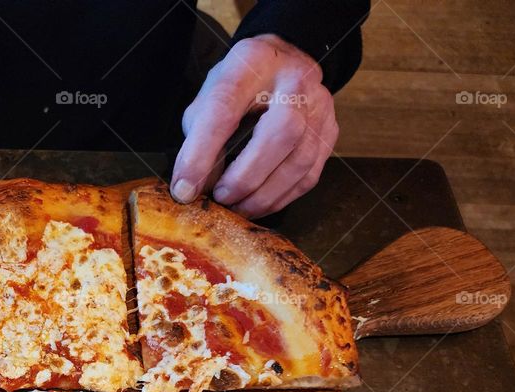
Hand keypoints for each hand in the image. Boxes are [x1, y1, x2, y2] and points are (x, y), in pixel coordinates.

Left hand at [170, 34, 337, 217]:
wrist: (283, 64)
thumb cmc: (240, 85)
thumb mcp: (209, 98)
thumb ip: (197, 139)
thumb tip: (193, 188)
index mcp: (252, 62)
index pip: (225, 108)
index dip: (201, 153)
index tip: (184, 187)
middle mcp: (295, 80)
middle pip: (282, 131)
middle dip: (246, 176)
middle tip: (220, 197)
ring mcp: (320, 106)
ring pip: (300, 159)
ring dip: (263, 194)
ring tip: (236, 207)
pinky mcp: (329, 131)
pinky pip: (308, 175)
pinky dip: (280, 197)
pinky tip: (258, 204)